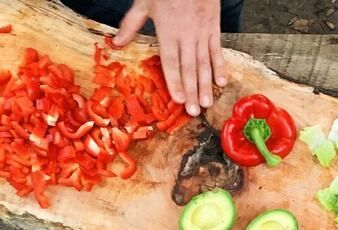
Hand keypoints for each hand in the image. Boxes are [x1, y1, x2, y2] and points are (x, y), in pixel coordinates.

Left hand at [114, 0, 226, 116]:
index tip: (177, 99)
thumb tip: (116, 43)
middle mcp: (186, 35)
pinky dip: (220, 67)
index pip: (171, 61)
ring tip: (206, 103)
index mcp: (168, 30)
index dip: (174, 81)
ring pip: (204, 63)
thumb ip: (132, 24)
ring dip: (205, 85)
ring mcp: (202, 33)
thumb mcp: (145, 2)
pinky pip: (217, 51)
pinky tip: (221, 82)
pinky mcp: (214, 28)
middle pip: (189, 67)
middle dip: (191, 90)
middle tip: (193, 111)